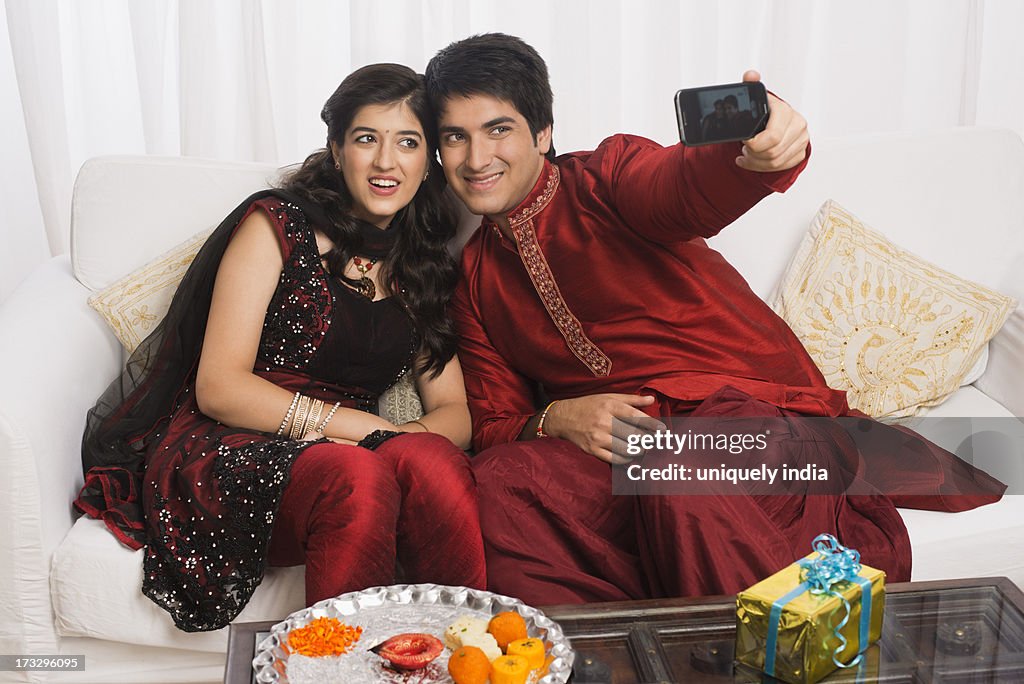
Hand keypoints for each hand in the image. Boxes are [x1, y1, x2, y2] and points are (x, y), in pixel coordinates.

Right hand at [544, 394, 665, 464]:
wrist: (563, 418)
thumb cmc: (588, 405)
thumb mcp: (608, 397)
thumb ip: (631, 399)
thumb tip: (651, 399)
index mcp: (609, 406)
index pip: (634, 416)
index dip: (651, 424)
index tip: (662, 429)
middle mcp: (603, 422)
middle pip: (633, 435)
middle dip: (648, 440)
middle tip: (655, 441)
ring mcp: (597, 438)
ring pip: (626, 449)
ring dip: (639, 450)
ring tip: (643, 448)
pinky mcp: (592, 450)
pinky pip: (614, 459)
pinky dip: (626, 459)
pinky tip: (630, 455)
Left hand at [735, 70, 808, 172]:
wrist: (778, 121)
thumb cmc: (764, 111)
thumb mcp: (756, 98)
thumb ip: (750, 86)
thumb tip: (750, 75)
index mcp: (786, 111)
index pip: (772, 136)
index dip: (754, 143)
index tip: (744, 141)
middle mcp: (798, 125)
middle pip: (773, 152)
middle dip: (754, 154)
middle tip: (745, 148)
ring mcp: (802, 140)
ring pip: (775, 162)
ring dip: (756, 162)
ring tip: (748, 154)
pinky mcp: (801, 152)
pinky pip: (780, 167)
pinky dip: (762, 167)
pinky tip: (753, 161)